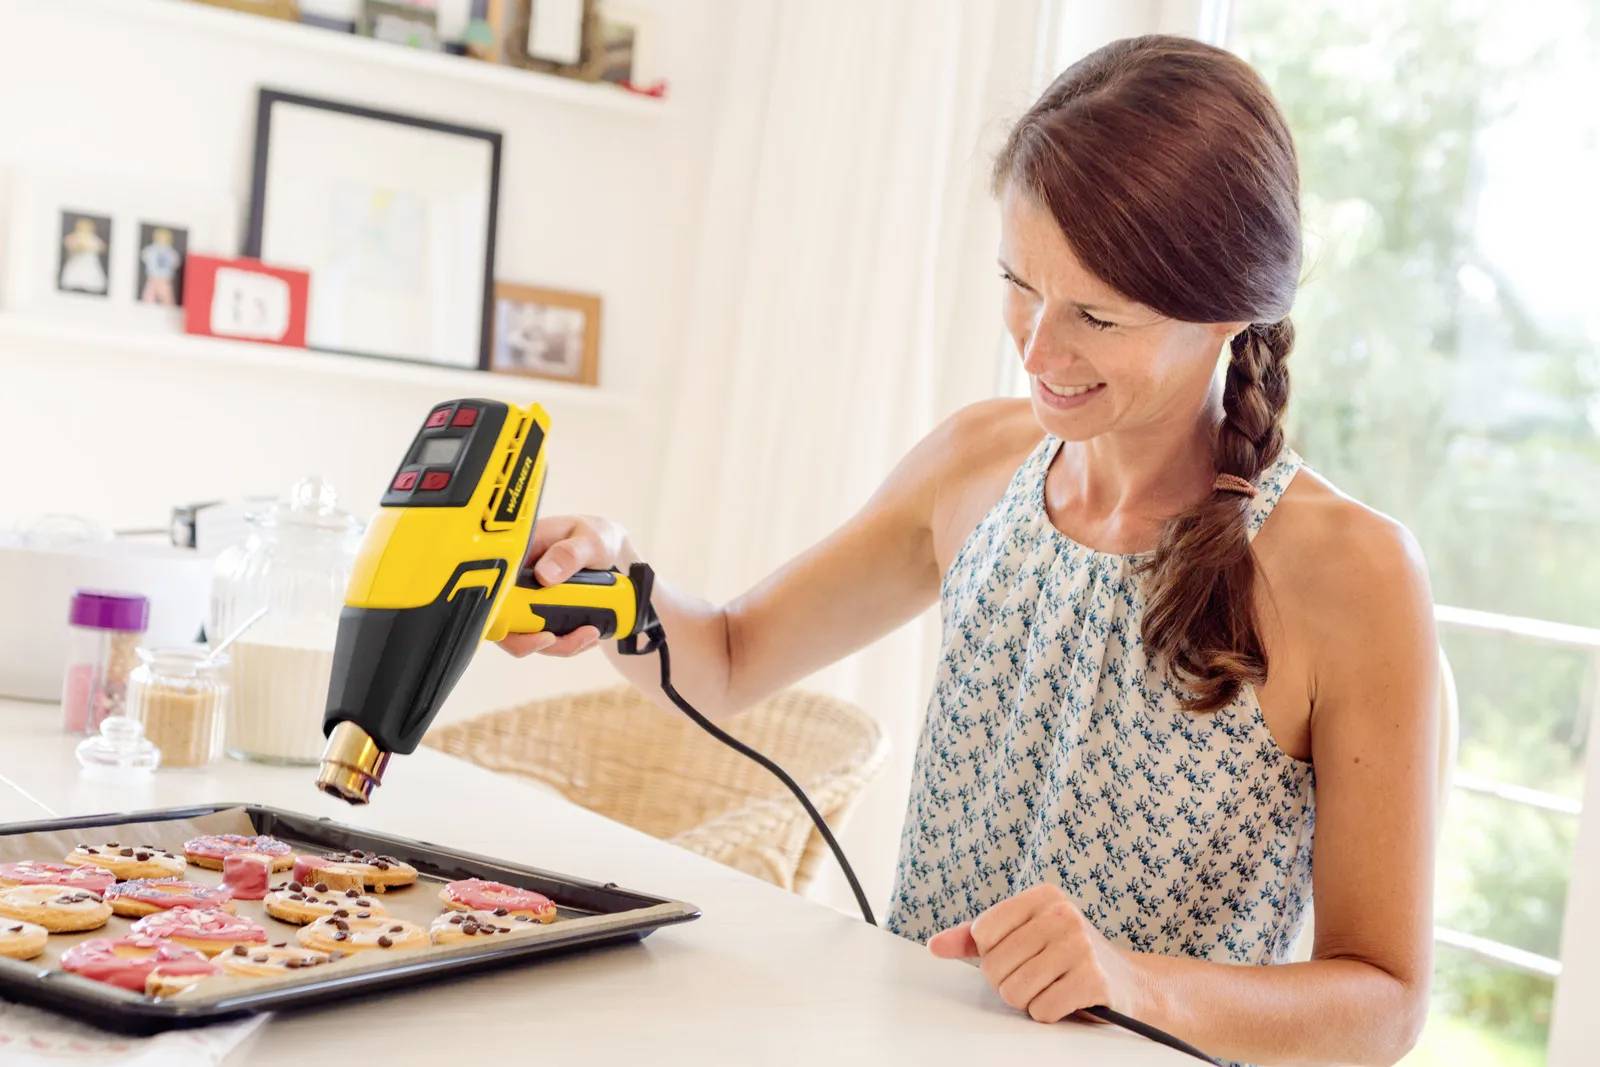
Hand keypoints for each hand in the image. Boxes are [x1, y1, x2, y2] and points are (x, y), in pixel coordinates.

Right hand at [498, 514, 637, 658]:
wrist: (607, 549)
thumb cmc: (593, 537)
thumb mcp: (589, 539)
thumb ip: (569, 553)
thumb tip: (544, 575)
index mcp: (518, 556)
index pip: (494, 589)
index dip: (502, 617)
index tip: (534, 629)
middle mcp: (515, 581)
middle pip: (504, 623)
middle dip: (535, 641)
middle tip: (570, 636)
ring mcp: (525, 600)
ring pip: (525, 636)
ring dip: (558, 644)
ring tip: (590, 634)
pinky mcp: (539, 614)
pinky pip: (545, 639)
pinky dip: (567, 643)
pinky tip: (589, 634)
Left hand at [927, 884, 1145, 1023]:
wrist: (1130, 984)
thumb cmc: (1066, 957)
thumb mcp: (1025, 935)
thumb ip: (976, 938)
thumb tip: (935, 945)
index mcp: (1044, 896)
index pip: (983, 931)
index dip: (992, 954)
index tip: (1017, 954)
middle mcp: (1063, 915)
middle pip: (995, 965)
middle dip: (1008, 982)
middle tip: (1035, 977)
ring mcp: (1081, 946)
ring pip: (1015, 990)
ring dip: (1026, 1001)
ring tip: (1048, 989)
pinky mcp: (1094, 980)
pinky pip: (1041, 1010)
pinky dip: (1047, 1014)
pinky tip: (1065, 1001)